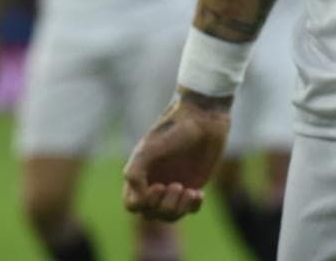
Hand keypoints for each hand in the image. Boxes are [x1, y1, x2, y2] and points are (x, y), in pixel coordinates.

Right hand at [122, 90, 231, 222]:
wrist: (203, 120)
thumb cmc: (173, 130)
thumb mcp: (149, 149)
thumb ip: (134, 173)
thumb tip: (139, 199)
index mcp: (140, 173)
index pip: (132, 204)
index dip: (143, 203)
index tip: (159, 186)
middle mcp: (154, 181)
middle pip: (151, 213)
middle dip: (164, 206)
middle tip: (176, 185)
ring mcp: (173, 186)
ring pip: (170, 215)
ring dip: (179, 208)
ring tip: (190, 191)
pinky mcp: (192, 187)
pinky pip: (189, 210)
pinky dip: (193, 206)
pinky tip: (198, 192)